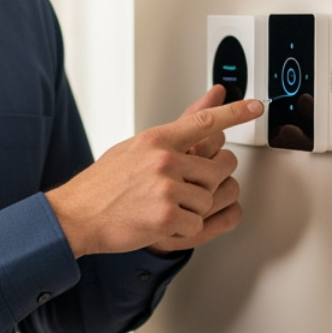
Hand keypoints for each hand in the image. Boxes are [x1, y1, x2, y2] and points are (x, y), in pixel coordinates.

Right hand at [46, 86, 263, 257]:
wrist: (75, 215)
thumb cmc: (102, 184)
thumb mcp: (132, 149)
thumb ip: (171, 133)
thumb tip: (205, 102)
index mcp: (155, 140)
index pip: (204, 122)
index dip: (234, 113)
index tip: (256, 107)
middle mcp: (163, 160)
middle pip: (219, 170)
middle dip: (208, 183)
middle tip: (184, 190)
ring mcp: (164, 188)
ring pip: (208, 200)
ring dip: (191, 210)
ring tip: (161, 207)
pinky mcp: (165, 216)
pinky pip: (196, 224)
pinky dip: (181, 230)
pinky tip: (159, 222)